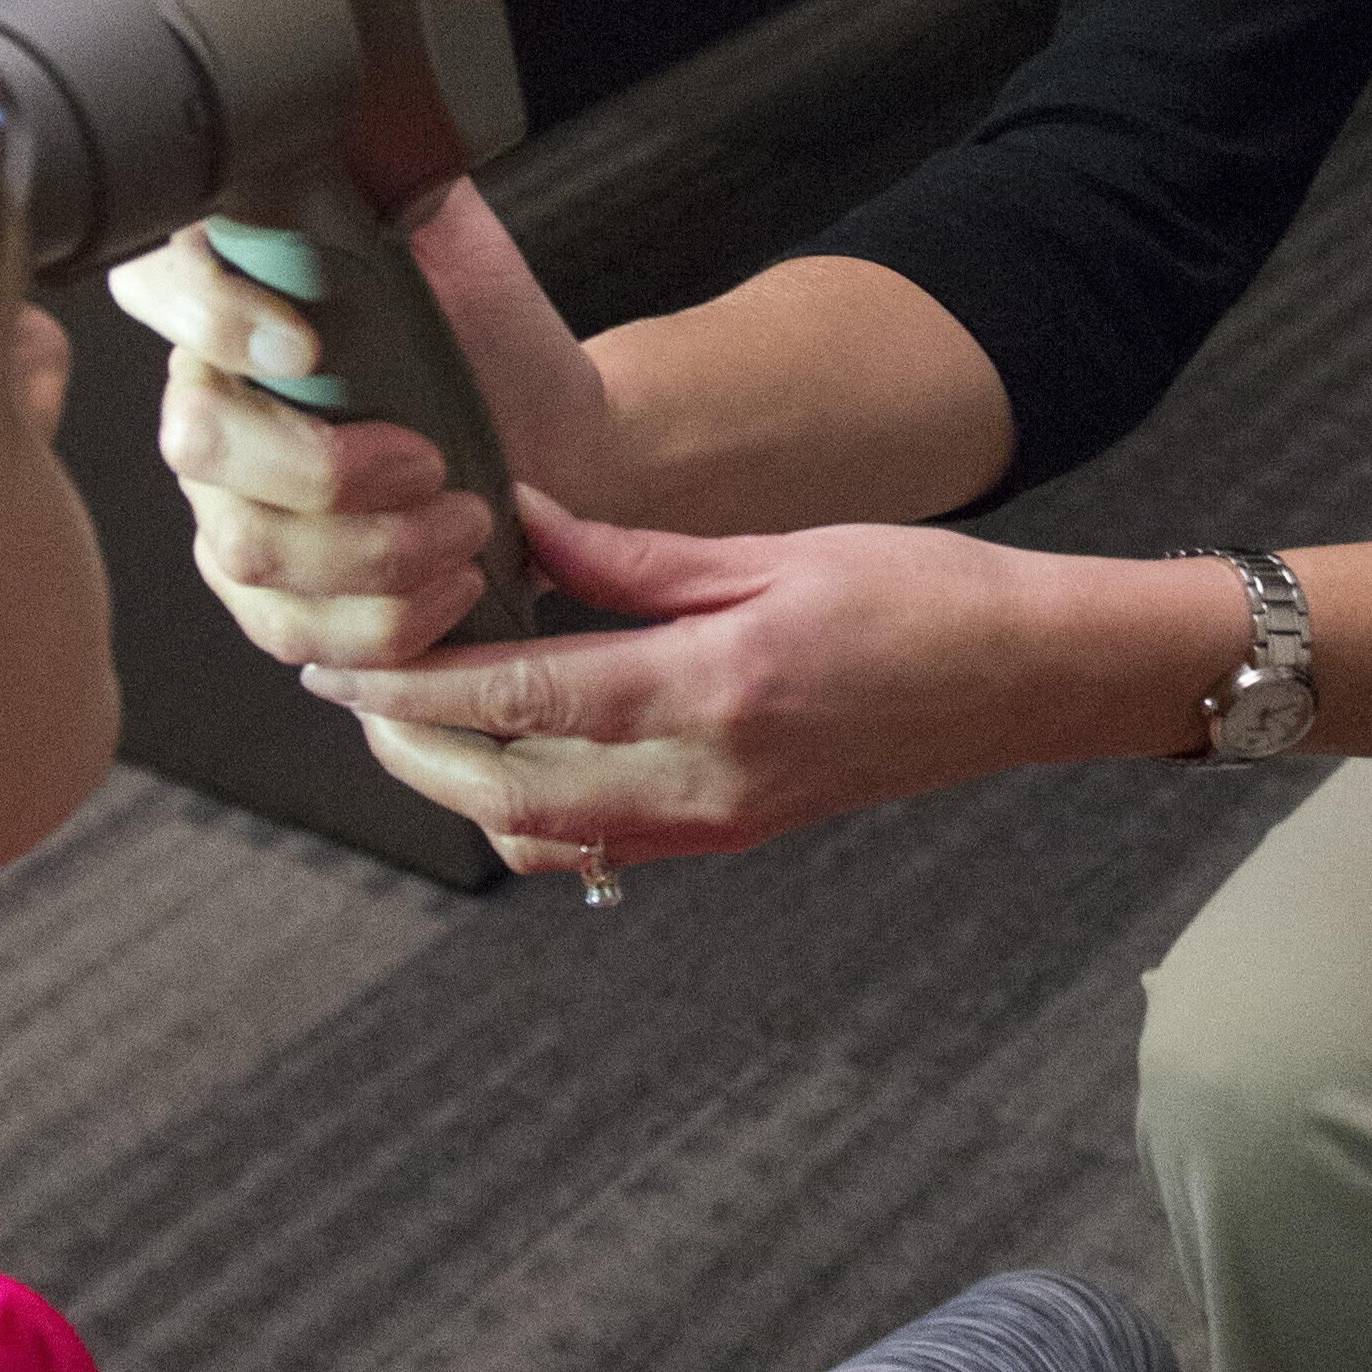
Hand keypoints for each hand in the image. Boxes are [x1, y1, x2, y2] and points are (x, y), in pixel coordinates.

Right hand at [108, 182, 616, 672]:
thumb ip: (395, 169)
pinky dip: (379, 627)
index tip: (308, 344)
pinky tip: (445, 596)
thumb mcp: (452, 238)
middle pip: (200, 448)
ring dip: (370, 559)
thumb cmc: (494, 346)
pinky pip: (288, 633)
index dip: (217, 317)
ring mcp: (234, 509)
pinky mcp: (277, 599)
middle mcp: (213, 405)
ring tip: (465, 534)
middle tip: (432, 467)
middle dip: (323, 472)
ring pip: (247, 554)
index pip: (163, 285)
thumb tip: (377, 106)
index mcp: (233, 302)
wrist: (564, 448)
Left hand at [300, 491, 1230, 883]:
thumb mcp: (772, 550)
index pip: (528, 696)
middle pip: (512, 788)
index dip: (419, 686)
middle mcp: (713, 775)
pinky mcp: (736, 836)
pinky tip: (506, 758)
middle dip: (412, 749)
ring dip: (460, 788)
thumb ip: (631, 555)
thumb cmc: (922, 595)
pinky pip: (602, 844)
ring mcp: (724, 821)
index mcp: (719, 686)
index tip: (343, 661)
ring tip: (410, 725)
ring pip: (545, 832)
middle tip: (349, 694)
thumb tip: (515, 527)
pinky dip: (531, 813)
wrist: (1028, 678)